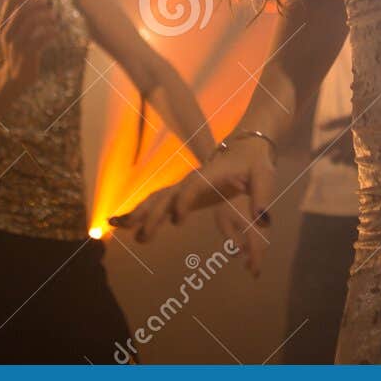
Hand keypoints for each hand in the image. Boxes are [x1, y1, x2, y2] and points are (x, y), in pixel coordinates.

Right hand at [0, 0, 59, 100]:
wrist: (14, 78)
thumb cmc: (18, 51)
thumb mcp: (13, 34)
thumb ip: (20, 19)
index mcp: (3, 26)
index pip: (9, 3)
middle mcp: (7, 34)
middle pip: (21, 12)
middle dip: (37, 5)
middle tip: (50, 5)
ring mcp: (16, 45)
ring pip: (31, 25)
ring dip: (46, 18)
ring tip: (55, 19)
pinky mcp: (27, 56)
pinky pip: (40, 40)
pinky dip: (50, 33)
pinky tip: (57, 32)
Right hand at [107, 137, 274, 275]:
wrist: (247, 144)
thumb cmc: (256, 162)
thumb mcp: (265, 177)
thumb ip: (262, 197)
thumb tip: (264, 221)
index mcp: (211, 174)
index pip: (194, 187)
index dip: (184, 201)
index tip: (176, 220)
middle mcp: (192, 179)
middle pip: (167, 195)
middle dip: (152, 213)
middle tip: (142, 235)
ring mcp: (185, 185)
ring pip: (156, 198)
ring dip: (137, 212)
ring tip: (116, 227)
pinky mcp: (183, 192)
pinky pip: (158, 202)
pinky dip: (140, 211)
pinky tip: (123, 224)